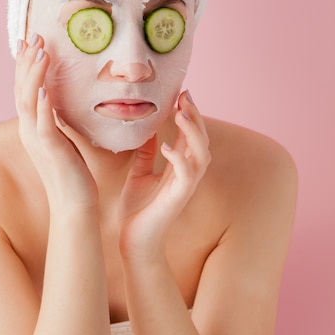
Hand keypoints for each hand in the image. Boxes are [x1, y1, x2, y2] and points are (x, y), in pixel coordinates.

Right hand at [15, 34, 97, 208]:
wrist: (74, 203)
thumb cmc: (71, 170)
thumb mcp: (62, 137)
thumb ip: (56, 118)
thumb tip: (60, 99)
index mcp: (32, 126)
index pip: (24, 89)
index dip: (26, 65)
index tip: (31, 42)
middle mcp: (30, 130)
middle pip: (21, 90)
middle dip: (27, 62)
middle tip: (35, 37)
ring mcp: (38, 140)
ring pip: (29, 102)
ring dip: (34, 76)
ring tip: (42, 53)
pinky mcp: (51, 150)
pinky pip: (43, 125)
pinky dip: (42, 106)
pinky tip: (45, 90)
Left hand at [118, 91, 210, 259]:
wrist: (133, 242)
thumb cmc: (137, 210)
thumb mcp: (139, 173)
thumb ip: (145, 153)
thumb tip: (144, 129)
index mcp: (178, 166)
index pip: (189, 134)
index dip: (189, 113)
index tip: (181, 93)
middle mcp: (186, 174)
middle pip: (201, 140)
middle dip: (195, 116)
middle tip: (185, 96)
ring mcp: (185, 186)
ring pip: (201, 154)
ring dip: (192, 132)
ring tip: (180, 114)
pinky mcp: (178, 198)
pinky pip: (186, 175)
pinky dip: (179, 158)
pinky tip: (165, 146)